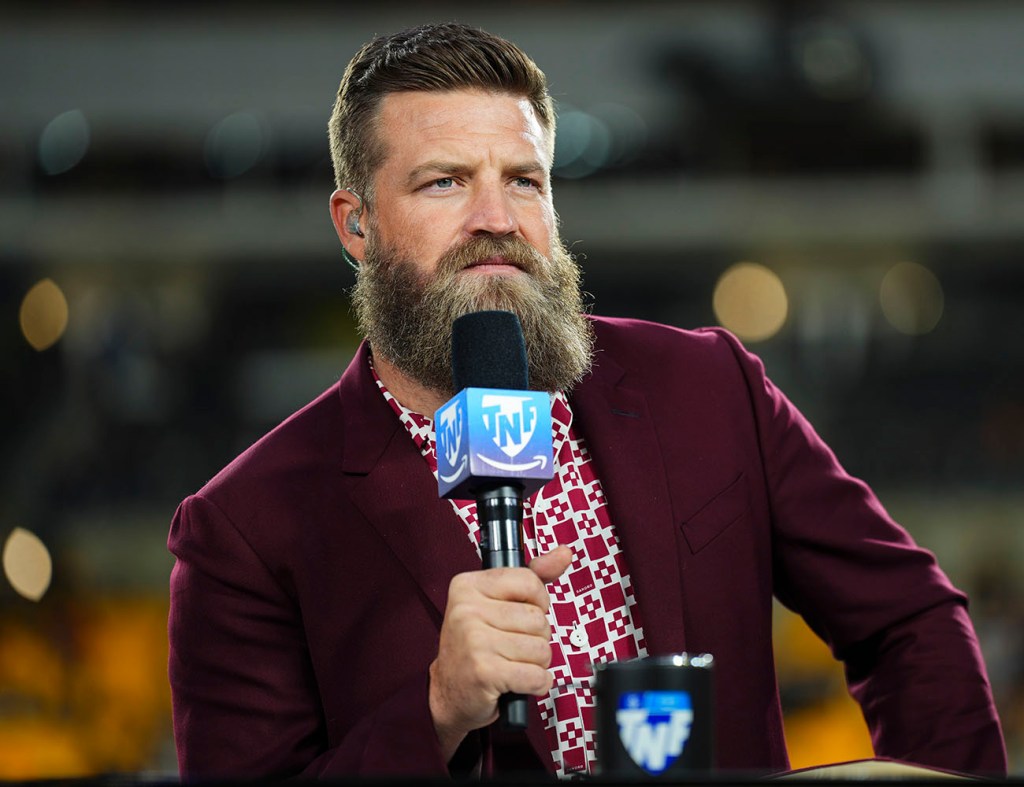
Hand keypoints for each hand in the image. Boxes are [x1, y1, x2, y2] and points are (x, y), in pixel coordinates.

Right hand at [429, 545, 572, 757]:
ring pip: (541, 648)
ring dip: (536, 663)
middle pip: (538, 619)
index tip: (521, 614)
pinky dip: (536, 683)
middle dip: (536, 638)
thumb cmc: (477, 645)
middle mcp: (466, 610)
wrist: (450, 692)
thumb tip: (564, 553)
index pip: (529, 581)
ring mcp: (474, 641)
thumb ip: (534, 577)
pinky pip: (536, 676)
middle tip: (511, 646)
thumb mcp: (499, 602)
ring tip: (512, 664)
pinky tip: (517, 682)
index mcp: (468, 586)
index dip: (537, 601)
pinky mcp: (484, 672)